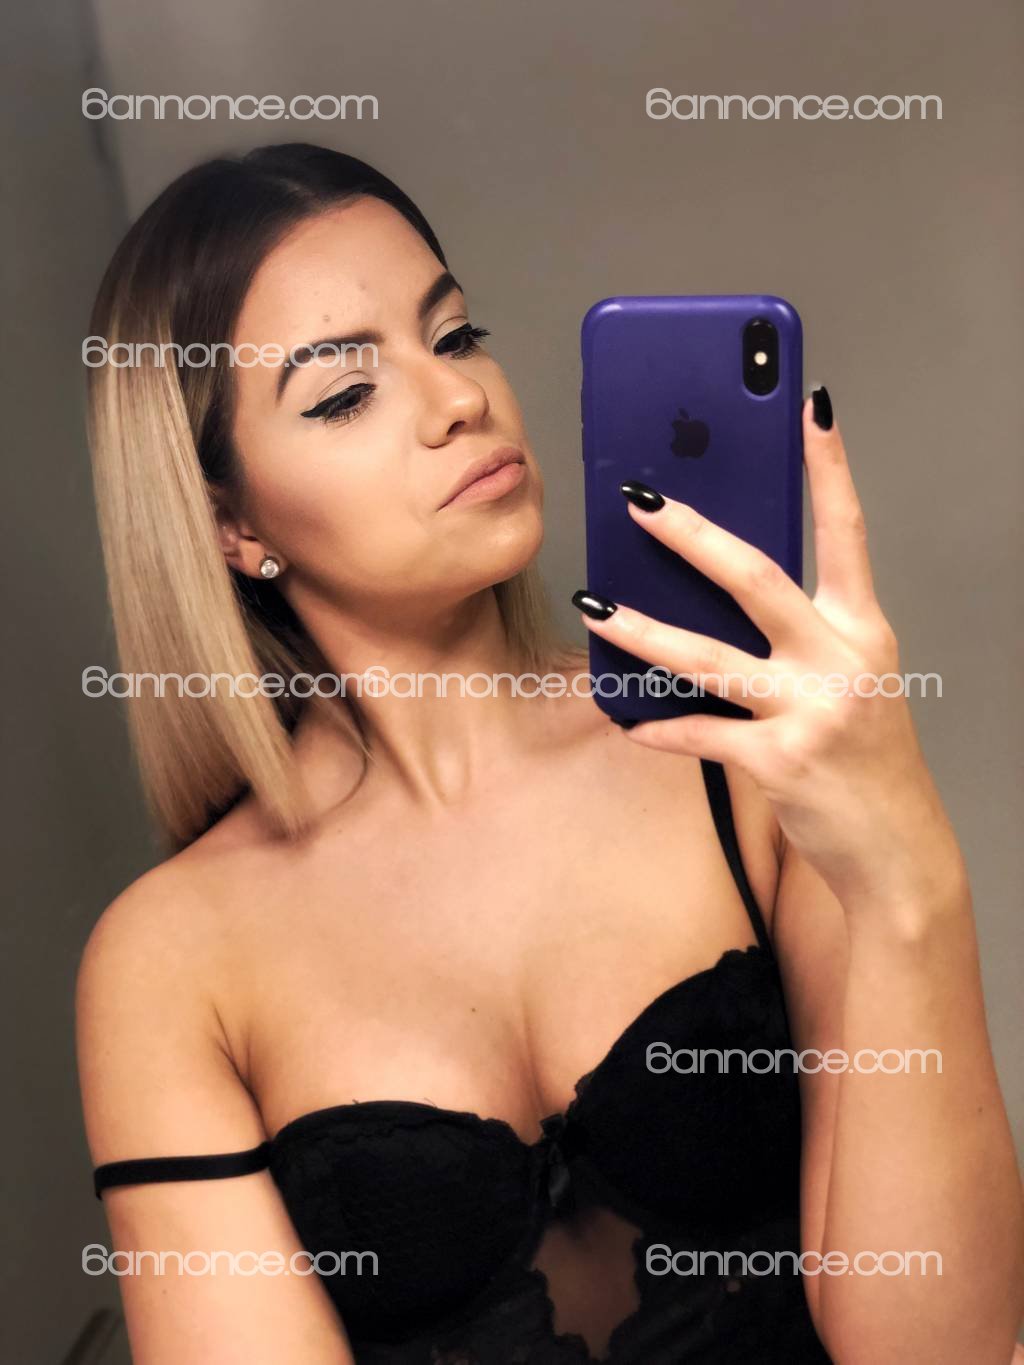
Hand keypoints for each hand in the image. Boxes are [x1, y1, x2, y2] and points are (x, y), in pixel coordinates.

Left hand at [574, 388, 965, 914]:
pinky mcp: (781, 763)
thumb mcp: (851, 681)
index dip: (829, 468)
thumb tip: (719, 591)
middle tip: (640, 500)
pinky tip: (627, 722)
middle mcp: (841, 661)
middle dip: (693, 535)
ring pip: (710, 658)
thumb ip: (801, 636)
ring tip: (596, 605)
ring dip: (645, 630)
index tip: (810, 407)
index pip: (847, 532)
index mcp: (862, 630)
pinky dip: (660, 728)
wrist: (897, 848)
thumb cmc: (866, 757)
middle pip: (758, 579)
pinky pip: (702, 736)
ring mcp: (812, 712)